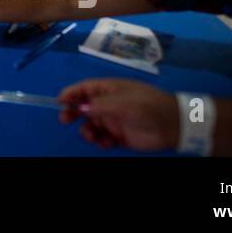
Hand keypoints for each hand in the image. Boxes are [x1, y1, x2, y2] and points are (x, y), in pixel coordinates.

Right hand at [57, 79, 179, 151]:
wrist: (172, 125)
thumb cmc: (146, 106)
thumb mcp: (121, 101)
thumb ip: (99, 105)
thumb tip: (80, 108)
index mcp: (109, 90)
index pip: (84, 89)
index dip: (71, 93)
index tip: (59, 101)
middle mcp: (108, 104)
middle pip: (83, 107)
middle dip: (72, 113)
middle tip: (65, 120)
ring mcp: (114, 121)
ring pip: (90, 125)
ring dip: (86, 130)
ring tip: (92, 136)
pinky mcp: (119, 137)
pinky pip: (102, 139)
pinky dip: (100, 142)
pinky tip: (105, 143)